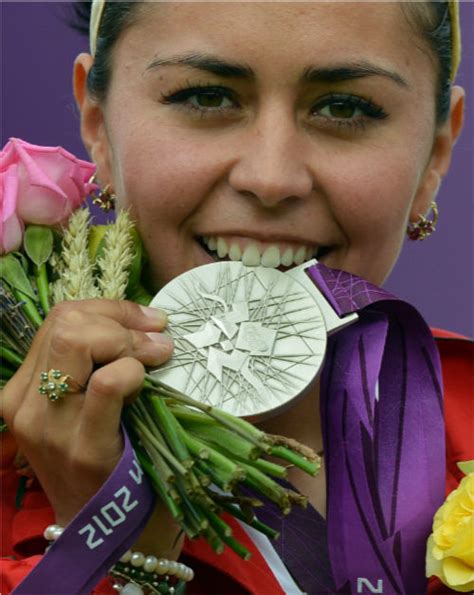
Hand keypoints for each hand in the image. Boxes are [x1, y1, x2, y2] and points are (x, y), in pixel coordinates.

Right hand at [1, 300, 172, 526]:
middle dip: (119, 321)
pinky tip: (145, 383)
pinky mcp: (82, 450)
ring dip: (129, 341)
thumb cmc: (103, 453)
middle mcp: (24, 403)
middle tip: (156, 340)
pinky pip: (106, 384)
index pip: (60, 319)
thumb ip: (98, 362)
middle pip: (66, 323)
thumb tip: (147, 321)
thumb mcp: (86, 403)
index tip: (148, 320)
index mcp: (23, 387)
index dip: (110, 309)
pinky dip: (133, 371)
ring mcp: (48, 427)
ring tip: (156, 357)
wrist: (102, 526)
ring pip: (78, 342)